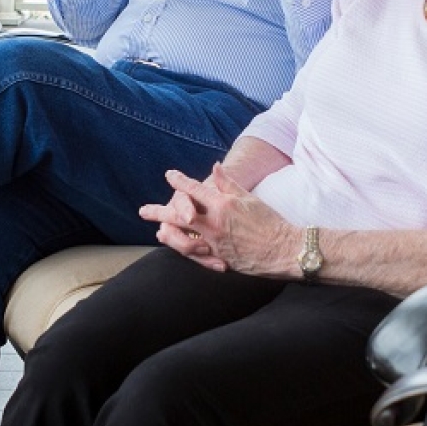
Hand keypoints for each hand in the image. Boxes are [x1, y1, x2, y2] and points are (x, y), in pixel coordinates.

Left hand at [138, 163, 298, 275]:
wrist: (283, 249)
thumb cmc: (269, 221)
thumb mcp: (249, 197)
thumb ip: (228, 184)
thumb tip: (214, 167)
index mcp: (223, 204)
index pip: (194, 189)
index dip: (179, 181)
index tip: (169, 175)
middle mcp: (214, 223)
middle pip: (179, 215)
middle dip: (159, 211)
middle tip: (143, 211)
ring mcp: (215, 242)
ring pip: (182, 238)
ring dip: (167, 234)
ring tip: (158, 231)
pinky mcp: (218, 258)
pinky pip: (195, 255)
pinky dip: (184, 250)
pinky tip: (177, 247)